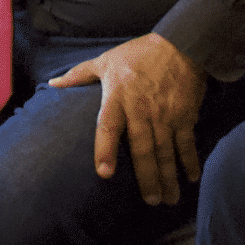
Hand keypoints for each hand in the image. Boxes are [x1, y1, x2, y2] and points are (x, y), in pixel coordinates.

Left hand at [48, 33, 206, 206]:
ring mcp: (165, 114)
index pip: (108, 126)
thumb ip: (79, 75)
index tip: (104, 173)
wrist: (181, 43)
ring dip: (168, 176)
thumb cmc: (139, 54)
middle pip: (143, 149)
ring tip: (169, 200)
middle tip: (150, 201)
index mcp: (118, 97)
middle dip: (148, 177)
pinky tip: (191, 179)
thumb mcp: (106, 61)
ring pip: (166, 151)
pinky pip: (186, 142)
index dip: (106, 149)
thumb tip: (53, 83)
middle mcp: (142, 110)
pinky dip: (190, 161)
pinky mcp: (185, 115)